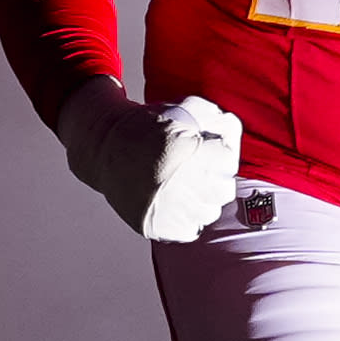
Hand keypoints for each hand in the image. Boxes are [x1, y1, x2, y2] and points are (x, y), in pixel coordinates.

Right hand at [57, 77, 245, 241]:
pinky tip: (177, 202)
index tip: (208, 152)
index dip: (219, 154)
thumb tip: (233, 132)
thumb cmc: (148, 127)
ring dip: (203, 199)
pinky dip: (187, 219)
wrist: (105, 147)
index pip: (228, 162)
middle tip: (198, 170)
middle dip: (214, 177)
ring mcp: (168, 208)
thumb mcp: (184, 109)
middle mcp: (180, 183)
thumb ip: (216, 120)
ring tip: (186, 186)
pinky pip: (190, 231)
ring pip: (208, 212)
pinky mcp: (157, 226)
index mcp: (189, 152)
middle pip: (223, 190)